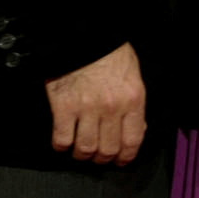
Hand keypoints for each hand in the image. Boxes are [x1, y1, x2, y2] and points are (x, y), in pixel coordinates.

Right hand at [45, 42, 146, 163]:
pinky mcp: (64, 107)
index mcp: (133, 99)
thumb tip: (135, 130)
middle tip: (98, 156)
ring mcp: (87, 108)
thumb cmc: (111, 54)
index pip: (133, 140)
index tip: (121, 161)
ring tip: (81, 150)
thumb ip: (134, 105)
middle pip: (108, 149)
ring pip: (85, 148)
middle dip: (103, 158)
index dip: (126, 156)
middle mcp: (112, 107)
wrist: (86, 36)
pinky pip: (62, 139)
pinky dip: (62, 145)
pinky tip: (64, 141)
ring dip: (83, 154)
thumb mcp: (134, 77)